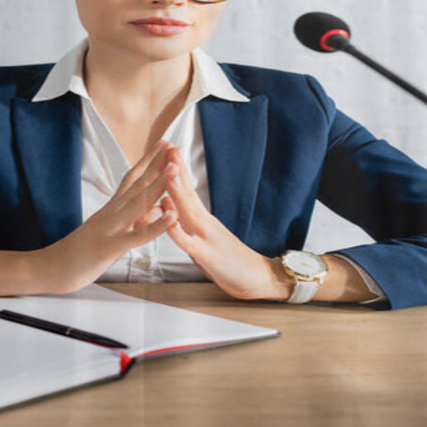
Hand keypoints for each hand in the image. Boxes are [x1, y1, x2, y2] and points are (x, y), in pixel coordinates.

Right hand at [39, 140, 177, 293]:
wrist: (50, 268)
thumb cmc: (82, 252)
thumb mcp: (112, 232)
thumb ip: (135, 220)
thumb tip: (157, 209)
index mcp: (112, 209)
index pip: (133, 179)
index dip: (149, 161)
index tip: (164, 144)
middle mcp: (111, 213)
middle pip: (138, 184)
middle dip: (158, 165)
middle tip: (175, 145)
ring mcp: (109, 228)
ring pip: (138, 204)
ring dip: (158, 186)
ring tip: (176, 170)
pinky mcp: (108, 248)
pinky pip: (135, 236)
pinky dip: (154, 227)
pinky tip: (170, 218)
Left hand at [159, 144, 286, 300]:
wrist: (260, 278)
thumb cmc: (229, 260)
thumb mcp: (204, 236)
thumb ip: (185, 219)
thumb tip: (165, 201)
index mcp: (203, 219)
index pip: (188, 189)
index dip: (177, 169)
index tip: (168, 149)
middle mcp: (205, 224)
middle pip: (189, 193)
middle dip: (177, 170)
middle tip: (168, 148)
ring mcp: (207, 239)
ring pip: (189, 212)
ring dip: (178, 192)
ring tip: (168, 173)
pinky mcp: (208, 257)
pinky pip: (191, 244)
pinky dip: (179, 233)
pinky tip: (169, 222)